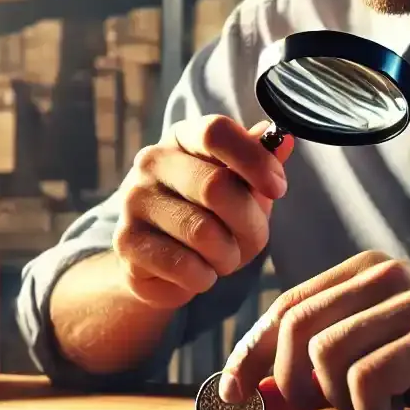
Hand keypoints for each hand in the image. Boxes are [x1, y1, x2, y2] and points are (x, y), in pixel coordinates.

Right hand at [111, 115, 294, 309]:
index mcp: (182, 137)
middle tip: (251, 239)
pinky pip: (183, 265)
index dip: (255, 160)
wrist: (159, 264)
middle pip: (216, 186)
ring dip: (227, 255)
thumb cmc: (209, 216)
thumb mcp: (242, 187)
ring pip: (202, 232)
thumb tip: (284, 140)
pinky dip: (204, 277)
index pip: (217, 132)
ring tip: (223, 258)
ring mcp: (134, 200)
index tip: (278, 188)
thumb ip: (260, 163)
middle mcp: (152, 161)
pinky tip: (200, 273)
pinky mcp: (126, 241)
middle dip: (248, 223)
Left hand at [219, 252, 409, 409]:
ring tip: (379, 404)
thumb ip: (324, 368)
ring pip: (326, 356)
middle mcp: (383, 276)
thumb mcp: (382, 356)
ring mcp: (409, 302)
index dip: (249, 354)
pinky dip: (373, 408)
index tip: (231, 395)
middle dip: (288, 382)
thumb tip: (259, 396)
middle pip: (295, 328)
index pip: (285, 308)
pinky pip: (368, 378)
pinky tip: (399, 409)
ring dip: (342, 399)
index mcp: (365, 272)